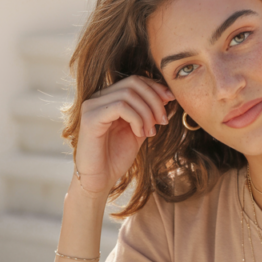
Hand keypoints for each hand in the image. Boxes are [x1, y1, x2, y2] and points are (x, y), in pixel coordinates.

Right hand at [74, 75, 174, 197]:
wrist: (99, 180)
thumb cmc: (116, 158)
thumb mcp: (139, 132)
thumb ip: (148, 114)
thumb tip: (168, 97)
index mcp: (109, 99)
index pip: (134, 81)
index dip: (155, 87)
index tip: (171, 101)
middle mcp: (98, 98)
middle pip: (133, 83)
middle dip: (154, 100)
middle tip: (163, 121)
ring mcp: (92, 106)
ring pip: (128, 94)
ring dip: (146, 112)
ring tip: (151, 132)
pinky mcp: (90, 118)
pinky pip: (120, 107)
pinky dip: (136, 118)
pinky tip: (140, 133)